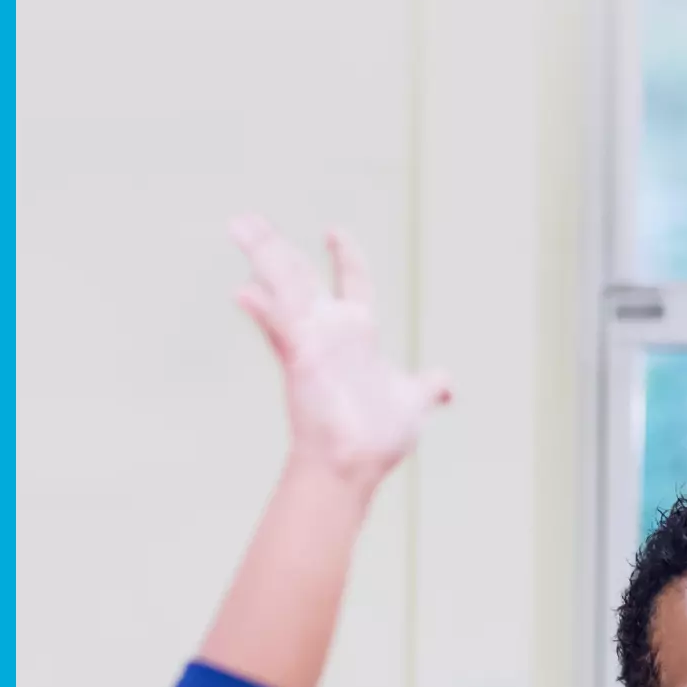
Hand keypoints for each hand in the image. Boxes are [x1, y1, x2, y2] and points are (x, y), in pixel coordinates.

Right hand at [233, 216, 452, 496]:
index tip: (335, 230)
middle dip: (276, 247)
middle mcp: (331, 332)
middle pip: (301, 277)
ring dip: (263, 257)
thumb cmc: (379, 438)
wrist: (355, 467)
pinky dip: (264, 309)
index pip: (352, 281)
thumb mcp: (414, 401)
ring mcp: (313, 344)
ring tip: (240, 226)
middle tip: (248, 219)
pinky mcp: (302, 361)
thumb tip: (446, 383)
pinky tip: (244, 290)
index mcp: (358, 333)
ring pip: (285, 289)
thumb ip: (429, 386)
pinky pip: (281, 328)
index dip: (346, 255)